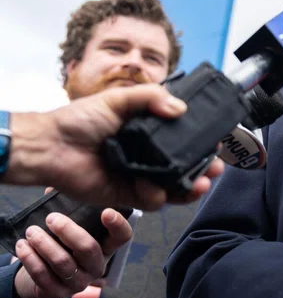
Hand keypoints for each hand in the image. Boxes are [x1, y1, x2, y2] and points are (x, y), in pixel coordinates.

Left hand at [8, 84, 224, 210]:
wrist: (50, 146)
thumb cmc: (78, 121)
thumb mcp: (118, 99)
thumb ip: (151, 97)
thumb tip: (181, 109)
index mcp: (147, 133)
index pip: (182, 139)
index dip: (201, 143)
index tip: (216, 141)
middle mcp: (147, 156)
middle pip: (185, 167)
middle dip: (205, 169)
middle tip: (216, 167)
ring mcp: (139, 177)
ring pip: (174, 187)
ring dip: (191, 187)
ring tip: (202, 183)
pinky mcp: (127, 196)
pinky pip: (152, 200)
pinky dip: (158, 195)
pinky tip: (154, 186)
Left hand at [13, 208, 131, 297]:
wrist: (44, 282)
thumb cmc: (61, 248)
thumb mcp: (70, 231)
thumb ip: (67, 209)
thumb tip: (52, 189)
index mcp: (106, 248)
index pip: (122, 237)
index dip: (118, 225)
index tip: (105, 211)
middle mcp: (97, 266)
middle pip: (88, 248)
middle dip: (67, 230)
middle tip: (51, 219)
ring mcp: (79, 283)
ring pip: (63, 262)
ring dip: (44, 244)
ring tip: (31, 232)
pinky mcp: (58, 293)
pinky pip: (43, 275)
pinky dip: (30, 259)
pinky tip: (22, 246)